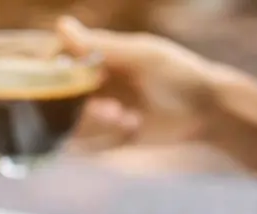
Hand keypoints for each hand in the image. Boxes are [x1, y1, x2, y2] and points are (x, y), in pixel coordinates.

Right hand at [56, 15, 256, 210]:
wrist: (206, 112)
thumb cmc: (178, 74)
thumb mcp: (142, 57)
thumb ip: (102, 45)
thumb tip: (61, 25)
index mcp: (95, 57)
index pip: (54, 60)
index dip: (49, 71)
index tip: (61, 81)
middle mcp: (90, 83)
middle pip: (58, 98)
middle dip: (81, 107)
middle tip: (112, 109)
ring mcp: (97, 112)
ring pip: (71, 124)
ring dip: (95, 125)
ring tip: (128, 119)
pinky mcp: (106, 138)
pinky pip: (87, 144)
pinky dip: (106, 139)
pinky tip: (134, 128)